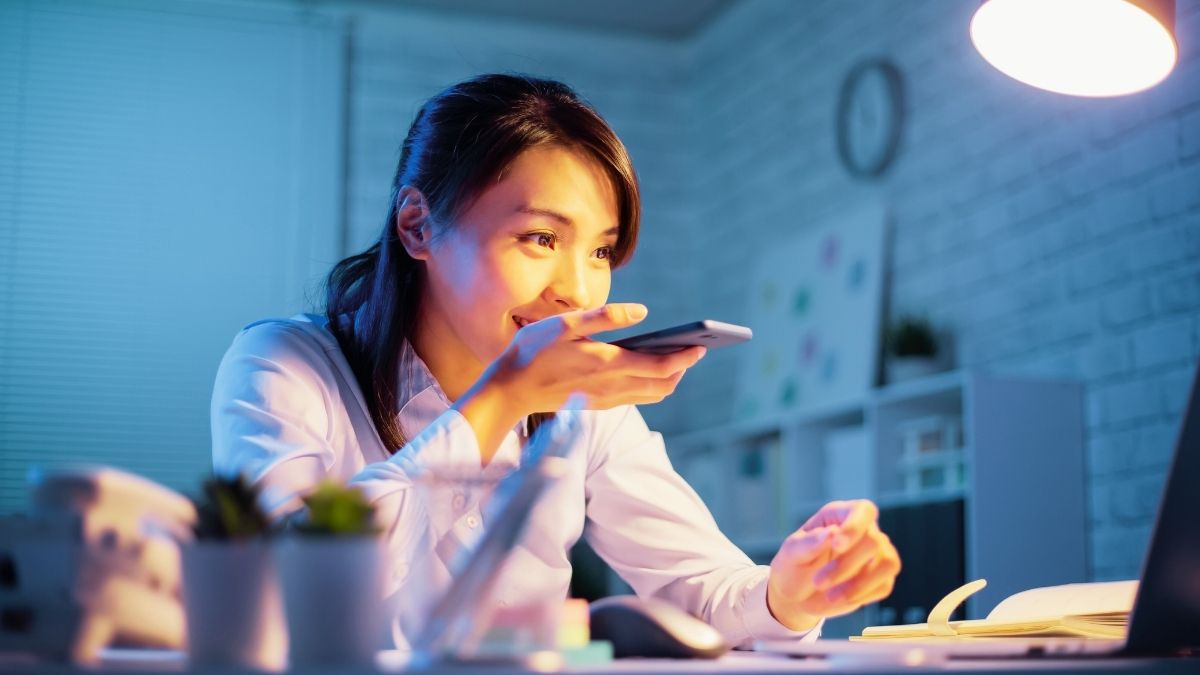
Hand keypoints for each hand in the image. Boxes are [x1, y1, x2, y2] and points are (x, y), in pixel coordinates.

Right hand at [454, 304, 704, 458]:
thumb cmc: (534, 351)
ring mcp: (605, 399)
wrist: (508, 390)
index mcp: (607, 364)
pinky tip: (644, 368)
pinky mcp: (596, 404)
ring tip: (673, 357)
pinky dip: (648, 385)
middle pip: (663, 385)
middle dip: (681, 368)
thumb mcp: (566, 324)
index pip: (661, 366)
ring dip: (667, 379)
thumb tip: (642, 312)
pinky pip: (634, 398)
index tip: (701, 346)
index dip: (685, 357)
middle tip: (691, 349)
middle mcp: (611, 387)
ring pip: (651, 395)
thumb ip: (605, 317)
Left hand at [765, 500, 900, 631]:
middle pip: (874, 541)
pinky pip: (884, 585)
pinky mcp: (881, 578)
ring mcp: (877, 554)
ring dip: (859, 584)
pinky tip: (839, 600)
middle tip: (817, 582)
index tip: (837, 546)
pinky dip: (861, 596)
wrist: (798, 594)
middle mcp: (865, 530)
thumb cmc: (794, 565)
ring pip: (887, 563)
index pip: (862, 510)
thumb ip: (810, 542)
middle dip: (845, 566)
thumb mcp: (792, 553)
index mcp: (840, 515)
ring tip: (830, 597)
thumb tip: (833, 533)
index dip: (855, 526)